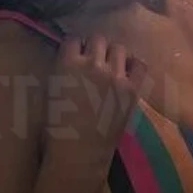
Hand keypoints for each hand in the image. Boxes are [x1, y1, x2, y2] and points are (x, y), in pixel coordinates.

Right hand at [43, 34, 145, 176]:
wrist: (78, 154)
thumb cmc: (56, 127)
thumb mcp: (52, 92)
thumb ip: (63, 71)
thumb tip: (73, 60)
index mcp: (68, 64)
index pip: (73, 39)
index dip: (74, 46)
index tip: (75, 54)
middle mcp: (93, 64)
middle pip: (97, 38)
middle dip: (94, 46)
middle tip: (93, 60)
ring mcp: (115, 76)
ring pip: (119, 48)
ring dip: (113, 53)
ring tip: (110, 65)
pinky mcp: (131, 89)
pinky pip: (139, 65)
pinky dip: (134, 64)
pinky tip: (127, 71)